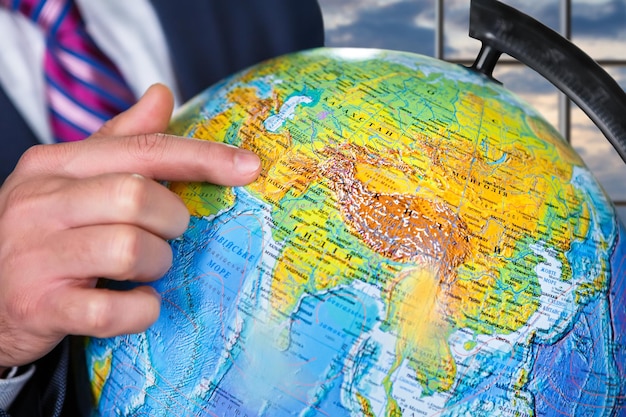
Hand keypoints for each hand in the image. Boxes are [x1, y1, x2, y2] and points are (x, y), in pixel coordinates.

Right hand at [0, 84, 260, 369]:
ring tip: (145, 268)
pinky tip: (138, 302)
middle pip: (138, 197)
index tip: (250, 167)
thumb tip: (162, 94)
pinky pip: (113, 309)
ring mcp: (35, 256)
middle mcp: (39, 202)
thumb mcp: (71, 179)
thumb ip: (119, 141)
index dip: (203, 157)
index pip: (143, 150)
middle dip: (172, 221)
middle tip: (166, 235)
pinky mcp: (40, 307)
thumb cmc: (45, 232)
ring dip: (157, 263)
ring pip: (130, 249)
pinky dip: (141, 309)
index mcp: (54, 164)